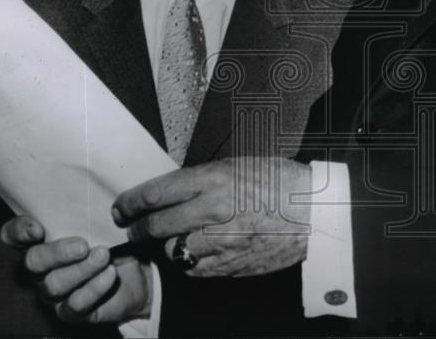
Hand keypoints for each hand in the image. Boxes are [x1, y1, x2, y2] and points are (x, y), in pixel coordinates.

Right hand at [0, 215, 151, 323]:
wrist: (138, 272)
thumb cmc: (114, 239)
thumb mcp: (104, 220)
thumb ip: (89, 210)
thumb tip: (90, 195)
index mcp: (42, 241)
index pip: (13, 236)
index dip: (18, 232)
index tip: (37, 228)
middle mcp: (42, 269)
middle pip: (33, 262)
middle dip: (57, 252)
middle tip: (83, 245)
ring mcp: (55, 292)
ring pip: (53, 285)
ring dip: (81, 269)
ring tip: (104, 255)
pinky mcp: (73, 311)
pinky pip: (75, 305)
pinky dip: (93, 288)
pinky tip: (110, 274)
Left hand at [112, 157, 311, 277]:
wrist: (314, 212)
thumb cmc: (279, 182)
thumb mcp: (237, 165)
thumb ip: (201, 180)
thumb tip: (170, 191)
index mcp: (212, 179)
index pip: (154, 193)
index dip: (130, 203)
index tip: (121, 208)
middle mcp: (211, 210)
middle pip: (155, 226)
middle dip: (137, 229)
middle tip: (132, 228)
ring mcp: (221, 241)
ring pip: (173, 250)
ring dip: (167, 245)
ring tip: (171, 238)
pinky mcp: (230, 265)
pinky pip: (195, 268)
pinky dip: (190, 261)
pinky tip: (197, 251)